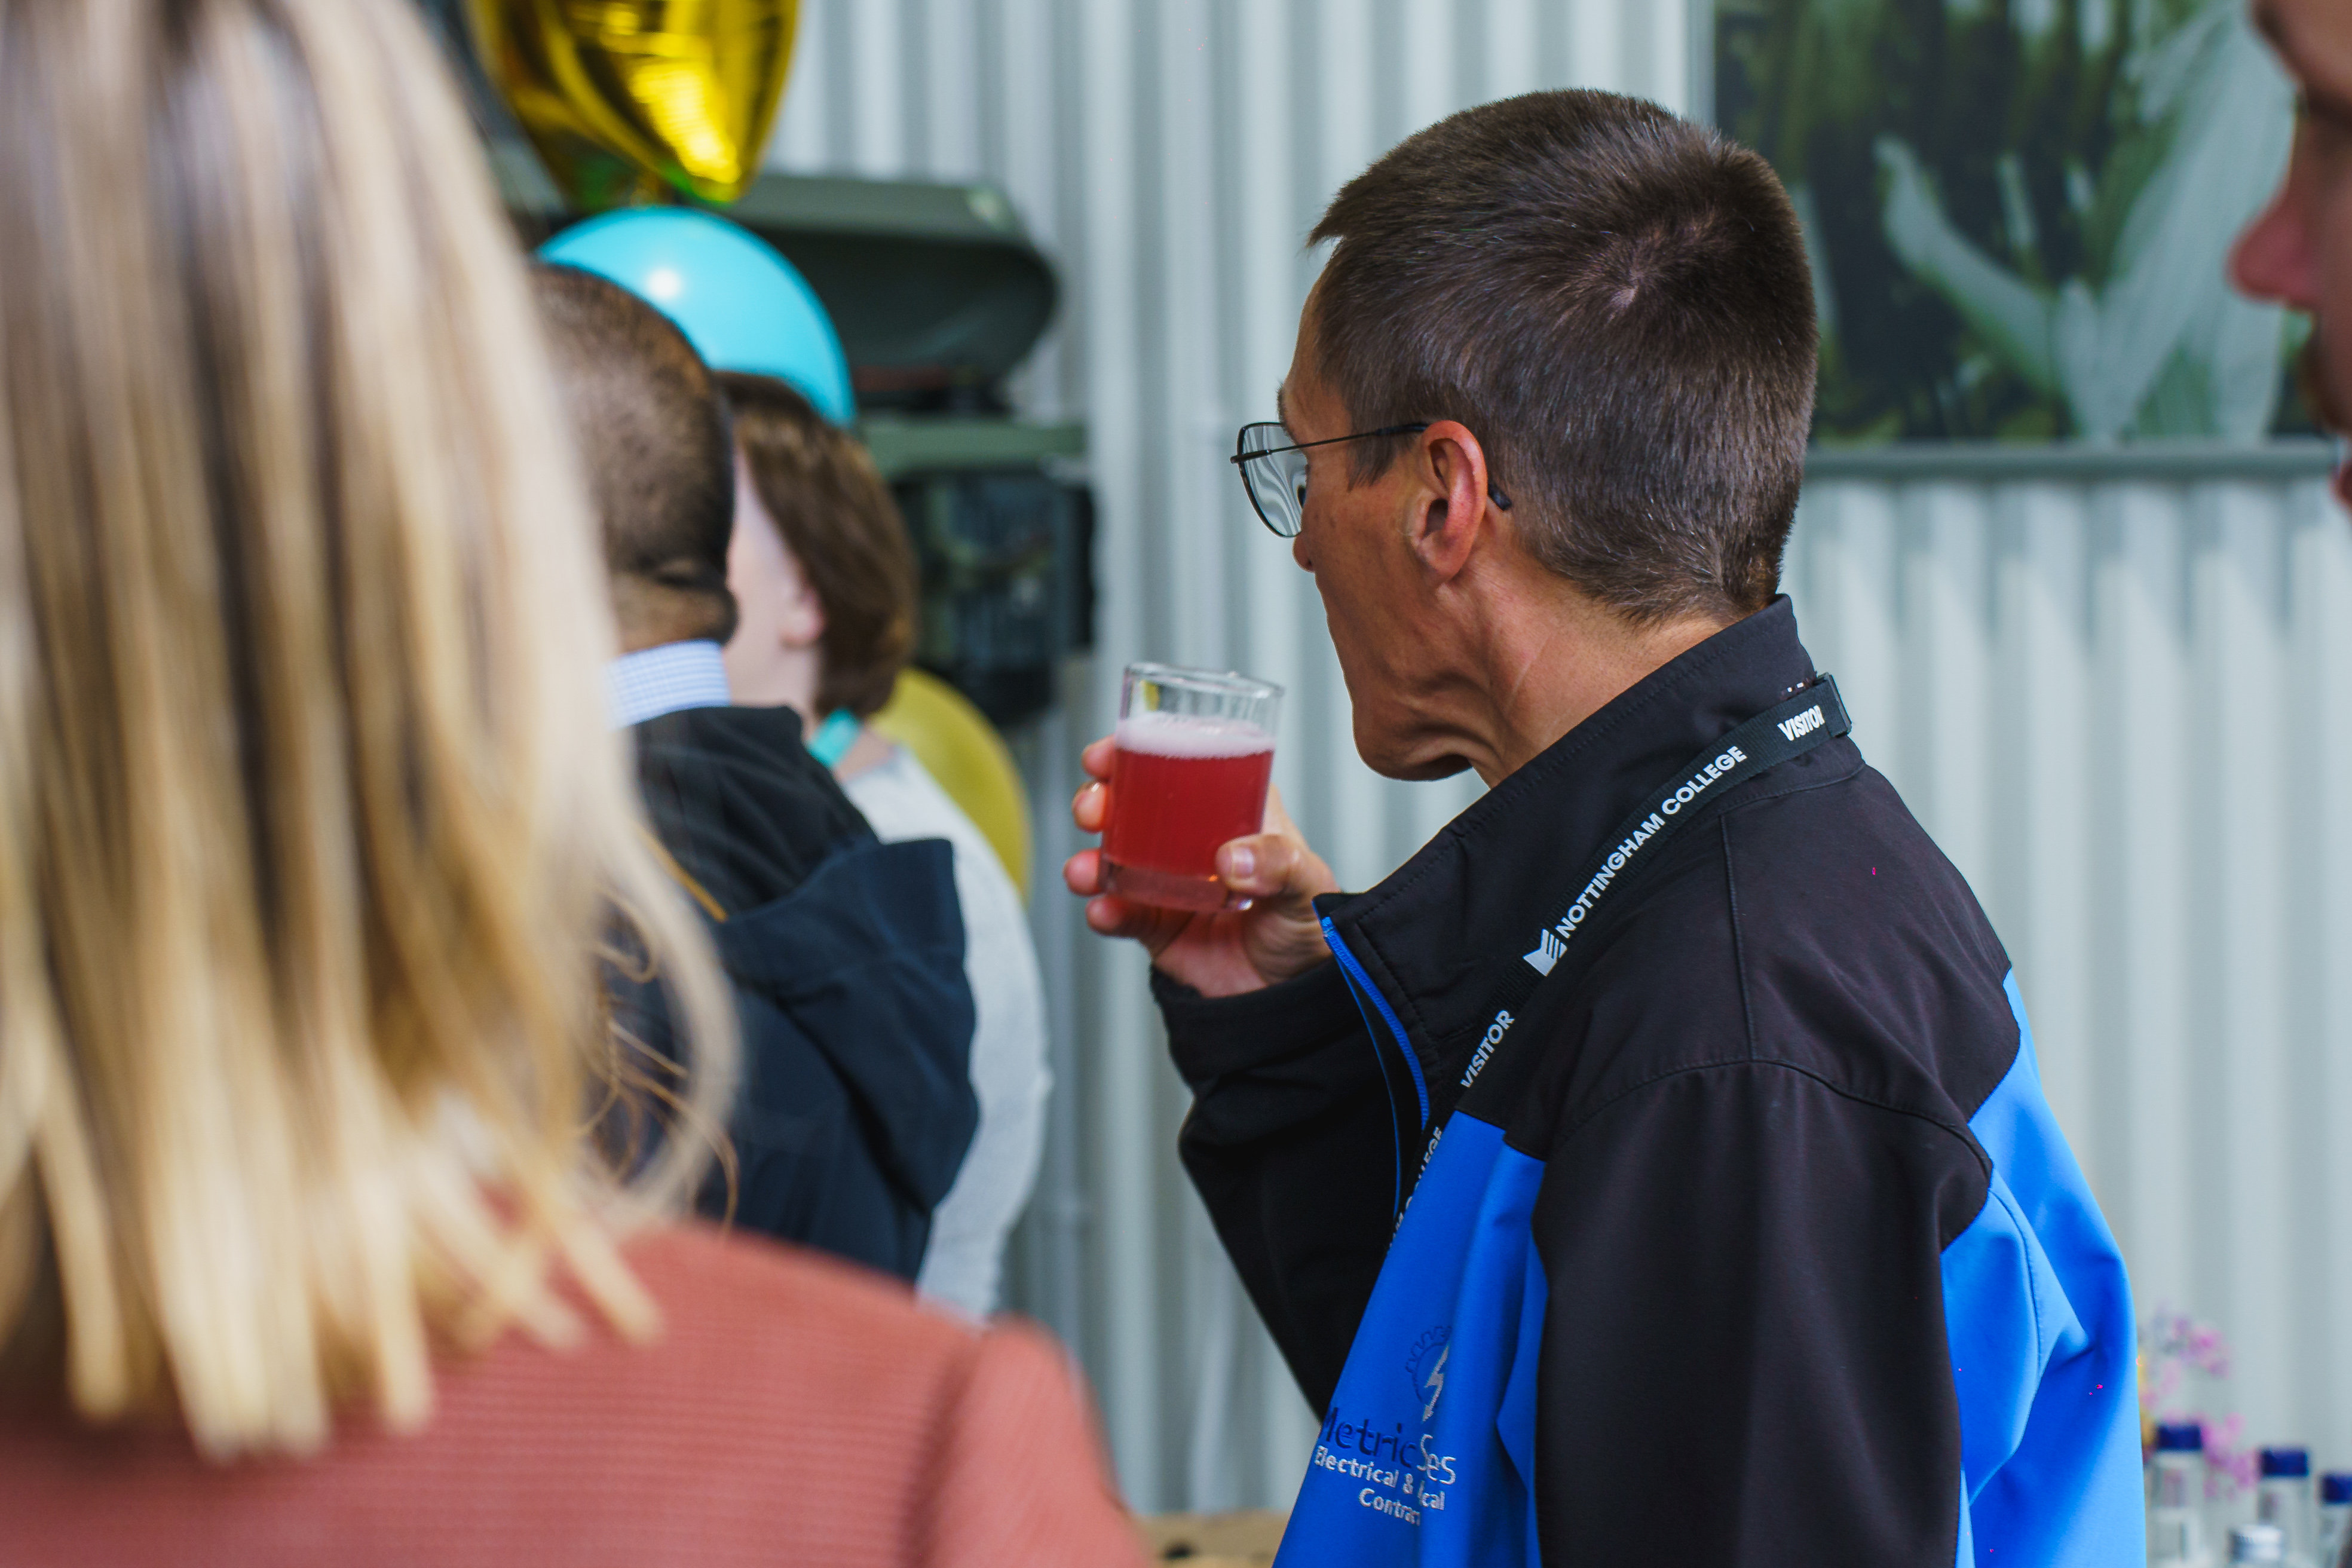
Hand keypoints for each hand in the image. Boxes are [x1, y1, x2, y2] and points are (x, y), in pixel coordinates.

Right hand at [1063, 736, 1337, 997]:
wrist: (1295, 993)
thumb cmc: (1308, 921)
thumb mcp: (1306, 882)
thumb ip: (1277, 863)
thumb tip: (1230, 858)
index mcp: (1230, 809)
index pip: (1182, 764)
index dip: (1141, 750)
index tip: (1112, 754)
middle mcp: (1191, 838)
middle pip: (1132, 804)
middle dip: (1099, 799)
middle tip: (1094, 809)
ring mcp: (1167, 881)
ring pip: (1113, 857)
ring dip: (1089, 858)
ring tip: (1085, 871)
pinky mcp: (1155, 925)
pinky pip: (1119, 914)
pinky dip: (1104, 911)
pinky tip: (1104, 911)